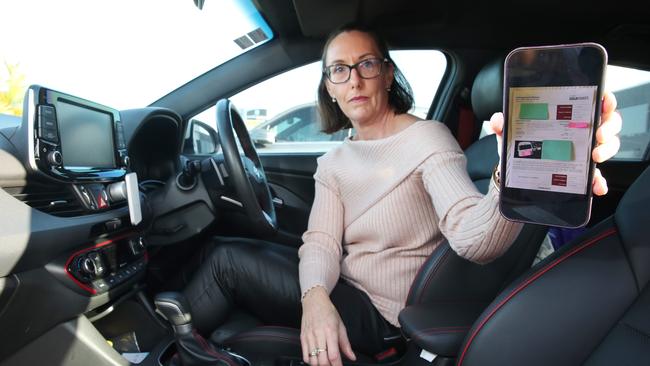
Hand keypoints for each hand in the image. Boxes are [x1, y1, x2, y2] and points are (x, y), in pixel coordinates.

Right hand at [300, 286, 355, 365]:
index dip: (337, 365)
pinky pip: (305, 356)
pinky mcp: (303, 338)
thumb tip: (352, 356)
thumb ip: (346, 344)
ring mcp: (309, 337)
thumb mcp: (341, 325)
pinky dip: (311, 362)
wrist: (314, 301)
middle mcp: (319, 335)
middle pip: (322, 361)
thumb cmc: (328, 311)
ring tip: (325, 363)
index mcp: (330, 331)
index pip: (334, 355)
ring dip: (320, 365)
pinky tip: (317, 359)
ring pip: (313, 360)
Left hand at [488, 91, 620, 195]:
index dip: (604, 99)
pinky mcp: (581, 174)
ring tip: (595, 156)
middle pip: (608, 122)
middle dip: (609, 126)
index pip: (593, 101)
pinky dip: (599, 182)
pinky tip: (597, 186)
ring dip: (607, 150)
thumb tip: (499, 119)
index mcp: (567, 117)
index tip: (603, 102)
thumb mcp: (509, 133)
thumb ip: (502, 124)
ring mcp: (584, 153)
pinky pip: (597, 177)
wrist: (515, 176)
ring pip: (608, 146)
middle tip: (598, 134)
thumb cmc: (518, 147)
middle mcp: (580, 132)